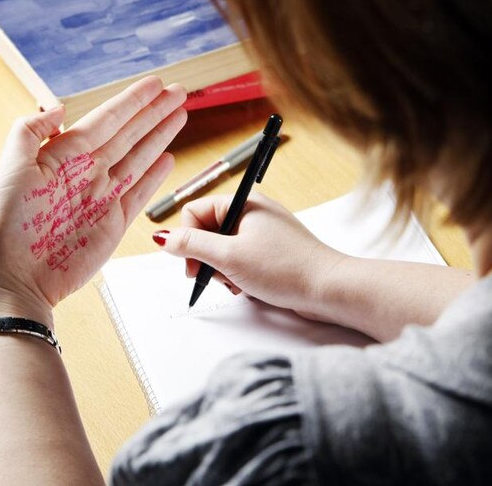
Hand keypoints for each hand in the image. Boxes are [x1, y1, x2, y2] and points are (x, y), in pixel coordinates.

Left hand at [0, 77, 186, 326]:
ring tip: (179, 115)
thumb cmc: (7, 227)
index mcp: (65, 156)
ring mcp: (103, 197)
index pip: (107, 119)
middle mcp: (88, 172)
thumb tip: (58, 107)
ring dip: (160, 136)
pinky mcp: (113, 224)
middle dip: (154, 112)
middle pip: (130, 134)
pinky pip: (139, 193)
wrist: (17, 277)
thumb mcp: (9, 168)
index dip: (132, 102)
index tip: (154, 84)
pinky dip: (155, 176)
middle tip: (177, 92)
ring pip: (139, 158)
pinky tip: (167, 158)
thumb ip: (31, 131)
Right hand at [156, 192, 345, 318]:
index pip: (194, 212)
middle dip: (206, 259)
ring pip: (222, 250)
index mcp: (243, 203)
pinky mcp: (269, 253)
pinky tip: (248, 288)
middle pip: (207, 232)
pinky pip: (239, 261)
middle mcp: (251, 214)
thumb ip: (192, 245)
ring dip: (222, 271)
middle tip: (214, 278)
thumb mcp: (229, 256)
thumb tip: (162, 237)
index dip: (187, 239)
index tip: (192, 266)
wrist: (328, 289)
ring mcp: (261, 234)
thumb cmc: (285, 268)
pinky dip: (237, 276)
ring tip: (238, 284)